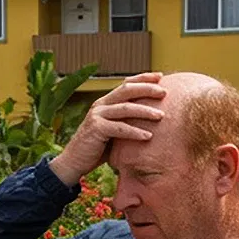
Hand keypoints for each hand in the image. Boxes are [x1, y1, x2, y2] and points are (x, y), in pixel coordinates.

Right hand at [47, 76, 168, 185]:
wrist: (74, 162)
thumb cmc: (98, 148)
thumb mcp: (114, 131)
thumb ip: (126, 122)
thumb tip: (153, 119)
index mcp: (106, 102)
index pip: (126, 84)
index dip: (143, 78)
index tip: (161, 76)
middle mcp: (101, 104)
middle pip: (126, 90)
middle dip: (147, 89)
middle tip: (164, 92)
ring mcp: (97, 115)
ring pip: (125, 108)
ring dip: (145, 111)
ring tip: (161, 116)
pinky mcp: (96, 129)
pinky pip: (120, 128)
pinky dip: (135, 132)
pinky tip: (148, 136)